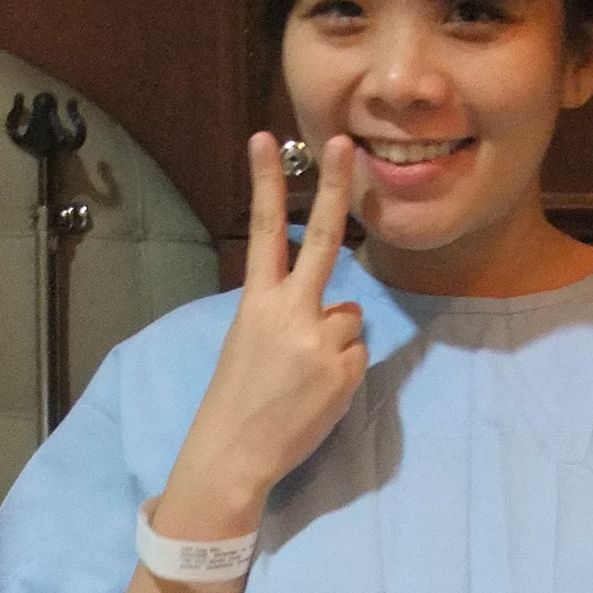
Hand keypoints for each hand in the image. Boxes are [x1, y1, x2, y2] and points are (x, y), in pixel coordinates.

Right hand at [154, 133, 368, 537]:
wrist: (235, 453)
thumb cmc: (239, 399)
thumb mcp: (249, 343)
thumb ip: (290, 315)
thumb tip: (338, 309)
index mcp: (256, 303)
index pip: (262, 231)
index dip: (265, 183)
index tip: (266, 139)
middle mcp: (290, 313)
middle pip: (322, 239)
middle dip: (334, 186)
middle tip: (344, 142)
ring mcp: (321, 341)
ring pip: (349, 318)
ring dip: (336, 341)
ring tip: (304, 376)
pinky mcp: (345, 371)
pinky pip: (357, 354)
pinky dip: (344, 371)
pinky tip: (317, 393)